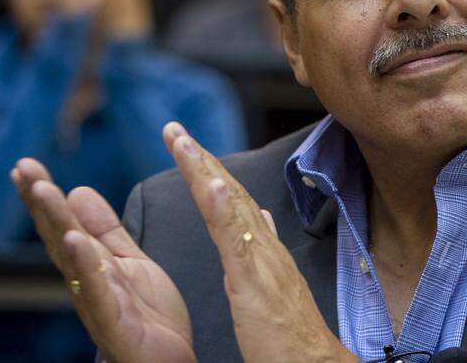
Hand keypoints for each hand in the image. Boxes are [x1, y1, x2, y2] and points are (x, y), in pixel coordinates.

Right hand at [11, 159, 194, 362]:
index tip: (24, 165)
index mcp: (92, 265)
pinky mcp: (113, 324)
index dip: (45, 196)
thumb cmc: (148, 317)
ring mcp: (96, 302)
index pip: (63, 224)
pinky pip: (96, 292)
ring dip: (56, 224)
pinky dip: (85, 266)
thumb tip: (78, 190)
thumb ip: (106, 231)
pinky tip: (74, 240)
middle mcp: (86, 282)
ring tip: (43, 190)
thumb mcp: (128, 262)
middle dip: (42, 202)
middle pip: (60, 236)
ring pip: (71, 259)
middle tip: (23, 167)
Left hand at [162, 122, 357, 362]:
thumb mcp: (272, 285)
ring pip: (228, 205)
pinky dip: (221, 207)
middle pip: (228, 192)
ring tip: (182, 142)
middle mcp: (264, 245)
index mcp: (264, 248)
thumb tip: (258, 215)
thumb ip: (264, 248)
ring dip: (204, 169)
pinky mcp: (253, 279)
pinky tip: (207, 183)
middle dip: (199, 158)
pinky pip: (234, 237)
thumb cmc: (292, 336)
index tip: (187, 146)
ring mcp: (260, 259)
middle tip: (173, 130)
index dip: (208, 171)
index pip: (232, 200)